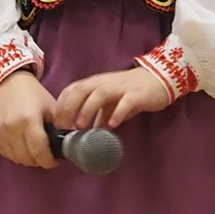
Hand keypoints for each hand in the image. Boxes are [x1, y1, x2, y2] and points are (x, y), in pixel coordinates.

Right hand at [0, 70, 60, 169]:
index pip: (39, 152)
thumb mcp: (51, 107)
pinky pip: (6, 154)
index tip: (55, 161)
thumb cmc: (32, 93)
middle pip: (28, 158)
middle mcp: (11, 128)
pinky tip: (23, 146)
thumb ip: (62, 127)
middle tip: (46, 155)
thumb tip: (74, 143)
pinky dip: (16, 154)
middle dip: (40, 160)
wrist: (6, 82)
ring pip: (16, 159)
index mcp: (28, 120)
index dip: (49, 161)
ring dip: (28, 159)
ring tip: (35, 150)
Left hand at [51, 64, 178, 131]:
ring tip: (82, 127)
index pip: (71, 90)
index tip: (56, 125)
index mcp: (95, 84)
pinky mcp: (137, 94)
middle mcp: (104, 83)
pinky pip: (126, 102)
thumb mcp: (109, 104)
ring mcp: (120, 87)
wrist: (158, 79)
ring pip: (99, 94)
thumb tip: (83, 135)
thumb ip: (97, 116)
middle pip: (80, 90)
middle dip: (69, 108)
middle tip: (64, 129)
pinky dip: (117, 113)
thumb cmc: (129, 92)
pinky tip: (112, 125)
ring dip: (88, 110)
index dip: (61, 106)